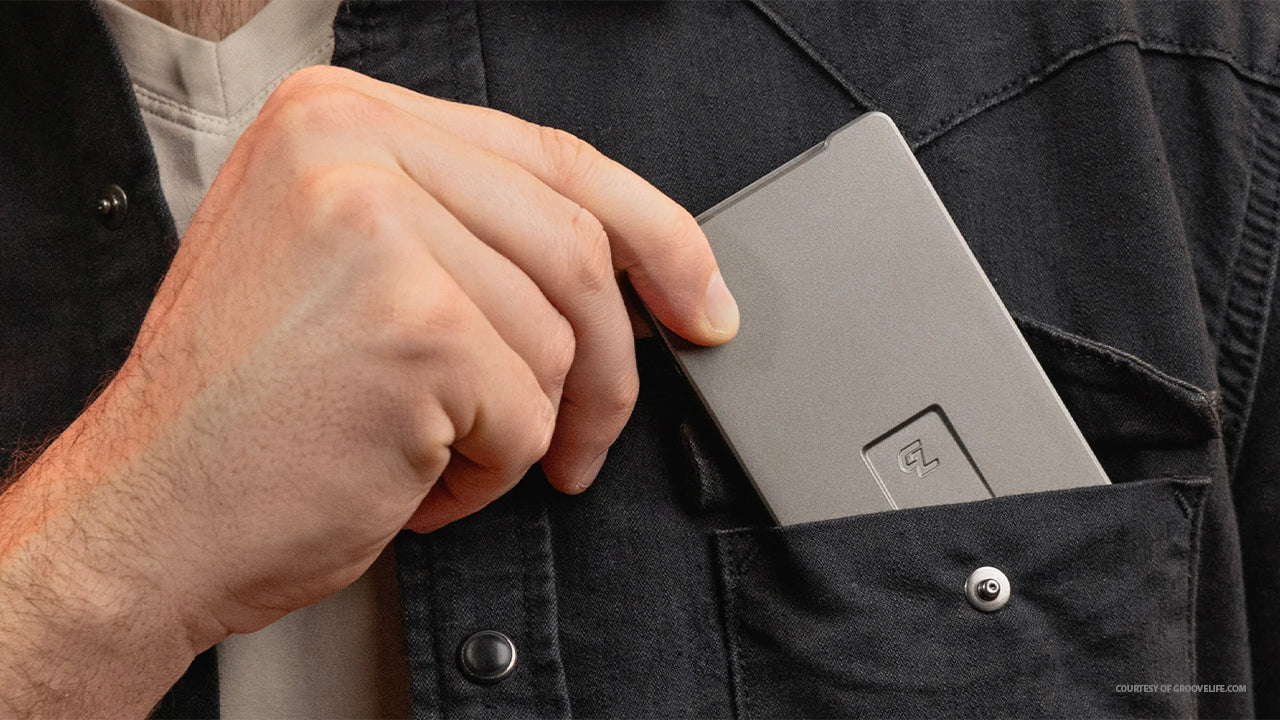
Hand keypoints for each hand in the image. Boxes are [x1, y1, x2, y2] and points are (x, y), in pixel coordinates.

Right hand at [0, 65, 736, 715]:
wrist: (147, 511)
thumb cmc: (242, 407)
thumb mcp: (342, 268)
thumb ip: (463, 231)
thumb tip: (616, 261)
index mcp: (340, 116)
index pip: (554, 157)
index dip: (655, 234)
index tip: (699, 296)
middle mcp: (356, 148)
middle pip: (577, 246)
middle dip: (611, 362)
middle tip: (593, 433)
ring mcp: (386, 229)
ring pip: (559, 337)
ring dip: (524, 425)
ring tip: (440, 449)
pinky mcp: (416, 325)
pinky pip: (528, 410)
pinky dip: (490, 469)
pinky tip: (414, 473)